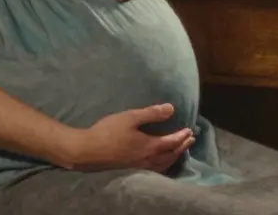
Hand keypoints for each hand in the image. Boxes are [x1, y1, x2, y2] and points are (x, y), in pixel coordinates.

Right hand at [64, 103, 194, 172]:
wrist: (87, 151)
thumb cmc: (108, 132)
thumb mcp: (130, 117)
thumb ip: (151, 113)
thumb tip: (171, 109)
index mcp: (149, 146)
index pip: (171, 142)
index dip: (182, 136)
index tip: (190, 130)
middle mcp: (147, 159)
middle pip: (170, 155)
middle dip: (182, 147)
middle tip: (190, 140)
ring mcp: (139, 166)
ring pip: (163, 164)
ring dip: (174, 157)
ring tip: (179, 151)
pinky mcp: (131, 169)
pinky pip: (154, 169)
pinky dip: (163, 164)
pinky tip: (159, 161)